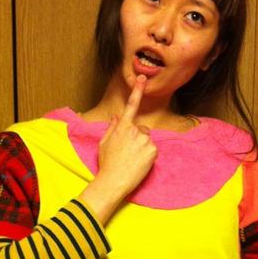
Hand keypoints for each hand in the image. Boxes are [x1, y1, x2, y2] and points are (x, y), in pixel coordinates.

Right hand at [78, 76, 157, 222]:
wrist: (113, 181)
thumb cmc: (107, 164)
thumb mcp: (104, 143)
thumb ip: (111, 127)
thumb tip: (116, 116)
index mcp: (121, 127)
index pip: (131, 105)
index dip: (137, 90)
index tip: (143, 77)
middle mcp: (134, 131)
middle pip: (142, 129)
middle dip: (138, 138)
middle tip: (128, 152)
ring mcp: (145, 140)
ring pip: (147, 140)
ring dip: (143, 147)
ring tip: (132, 159)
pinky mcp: (153, 151)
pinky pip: (153, 150)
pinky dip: (148, 156)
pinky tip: (139, 163)